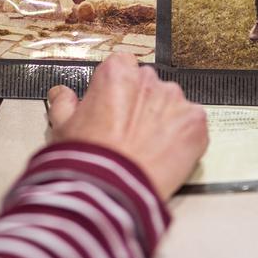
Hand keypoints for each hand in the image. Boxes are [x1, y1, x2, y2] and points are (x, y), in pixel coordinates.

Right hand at [47, 54, 208, 200]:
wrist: (111, 190)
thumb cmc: (86, 158)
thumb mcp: (63, 126)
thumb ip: (64, 103)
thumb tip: (61, 94)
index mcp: (117, 72)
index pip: (124, 66)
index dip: (119, 89)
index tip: (115, 106)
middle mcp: (149, 79)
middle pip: (150, 85)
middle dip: (143, 104)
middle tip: (131, 132)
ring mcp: (176, 100)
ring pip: (172, 105)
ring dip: (165, 120)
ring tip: (149, 148)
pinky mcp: (196, 123)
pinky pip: (193, 124)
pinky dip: (185, 137)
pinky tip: (167, 154)